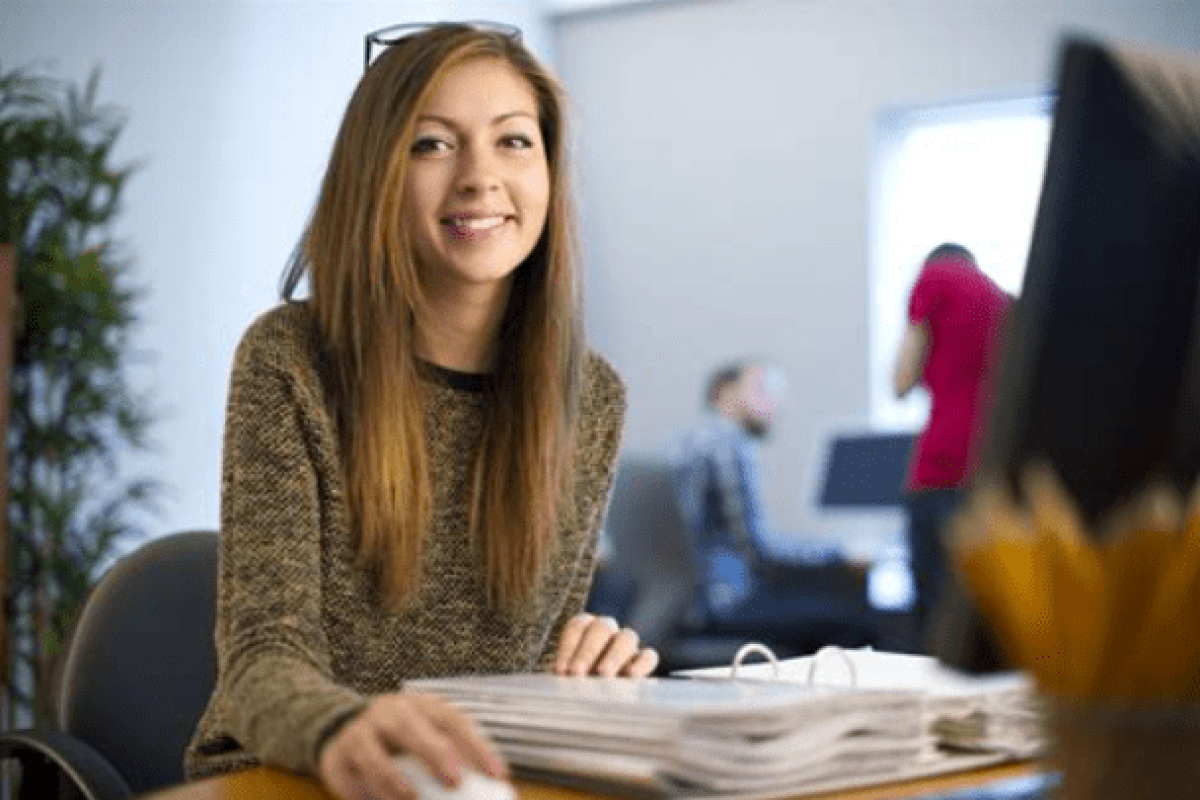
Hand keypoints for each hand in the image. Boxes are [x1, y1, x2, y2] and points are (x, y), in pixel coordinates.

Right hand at [317, 692, 507, 799]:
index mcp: (421, 706)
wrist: (343, 728)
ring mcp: (359, 732)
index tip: (497, 775)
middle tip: (454, 780)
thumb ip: (455, 758)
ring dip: (392, 780)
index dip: (476, 746)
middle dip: (434, 752)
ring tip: (411, 798)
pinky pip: (347, 775)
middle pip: (410, 726)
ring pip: (372, 752)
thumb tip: (495, 787)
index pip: (452, 719)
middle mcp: (390, 713)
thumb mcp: (429, 737)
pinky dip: (362, 792)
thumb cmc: (402, 739)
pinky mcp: (336, 755)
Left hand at [553, 613, 658, 676]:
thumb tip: (561, 679)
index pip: (578, 626)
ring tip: (603, 674)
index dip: (568, 647)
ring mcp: (627, 645)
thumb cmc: (573, 685)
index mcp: (584, 627)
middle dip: (587, 651)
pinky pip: (648, 656)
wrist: (591, 700)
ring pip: (626, 638)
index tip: (561, 671)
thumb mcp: (565, 678)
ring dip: (613, 656)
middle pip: (602, 628)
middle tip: (577, 673)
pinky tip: (631, 676)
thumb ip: (564, 675)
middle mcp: (607, 630)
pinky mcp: (643, 662)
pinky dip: (641, 664)